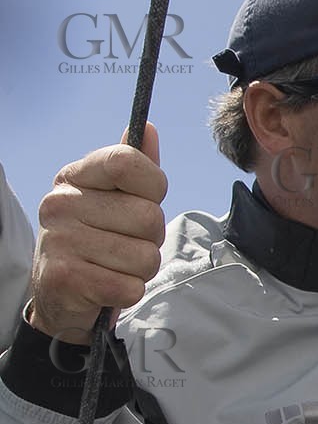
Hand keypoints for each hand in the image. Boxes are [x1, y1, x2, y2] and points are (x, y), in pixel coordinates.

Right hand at [29, 126, 165, 344]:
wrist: (60, 296)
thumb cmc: (99, 240)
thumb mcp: (115, 198)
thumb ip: (135, 166)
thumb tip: (147, 127)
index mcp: (74, 177)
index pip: (128, 162)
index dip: (153, 187)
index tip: (145, 200)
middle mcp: (60, 203)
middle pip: (148, 217)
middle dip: (151, 238)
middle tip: (126, 245)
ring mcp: (59, 240)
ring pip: (145, 256)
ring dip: (140, 269)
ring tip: (115, 266)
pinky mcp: (65, 279)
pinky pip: (130, 286)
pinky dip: (129, 291)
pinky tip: (107, 286)